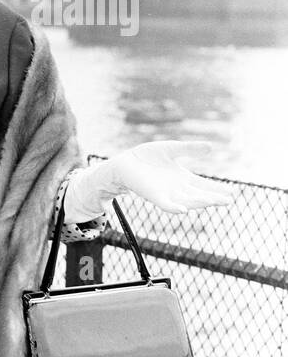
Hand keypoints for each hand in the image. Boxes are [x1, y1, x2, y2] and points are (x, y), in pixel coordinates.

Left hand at [105, 141, 235, 213]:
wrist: (124, 162)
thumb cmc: (147, 156)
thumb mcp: (171, 149)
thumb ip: (189, 149)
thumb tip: (211, 147)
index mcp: (183, 178)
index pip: (204, 185)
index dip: (217, 189)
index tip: (232, 192)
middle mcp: (177, 189)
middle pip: (199, 195)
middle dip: (213, 198)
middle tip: (228, 200)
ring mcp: (166, 194)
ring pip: (186, 201)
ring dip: (199, 202)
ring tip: (213, 201)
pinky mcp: (153, 196)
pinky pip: (166, 205)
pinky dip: (174, 208)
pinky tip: (183, 209)